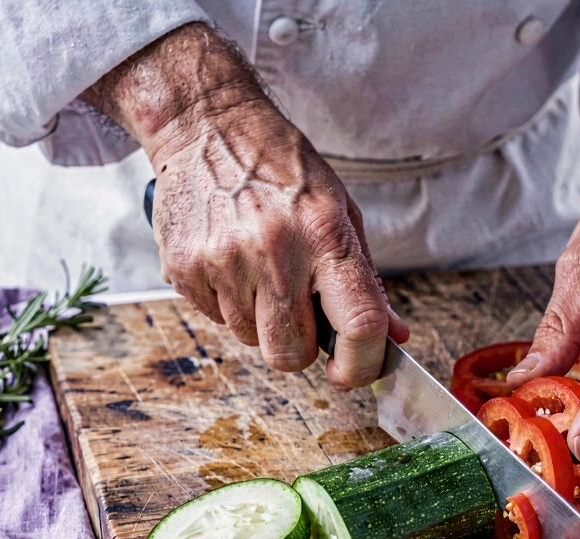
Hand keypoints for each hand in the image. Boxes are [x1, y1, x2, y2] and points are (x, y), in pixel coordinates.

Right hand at [83, 24, 407, 388]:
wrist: (207, 124)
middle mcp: (276, 250)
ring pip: (251, 341)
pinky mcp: (184, 268)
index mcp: (326, 234)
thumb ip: (366, 281)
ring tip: (259, 270)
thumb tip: (394, 337)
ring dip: (260, 320)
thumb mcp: (341, 213)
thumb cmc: (282, 170)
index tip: (355, 372)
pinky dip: (227, 303)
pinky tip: (230, 262)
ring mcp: (225, 261)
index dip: (362, 364)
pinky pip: (215, 320)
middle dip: (300, 347)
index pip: (359, 325)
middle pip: (291, 354)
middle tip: (299, 314)